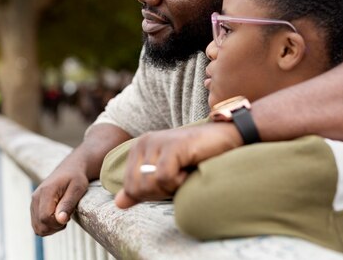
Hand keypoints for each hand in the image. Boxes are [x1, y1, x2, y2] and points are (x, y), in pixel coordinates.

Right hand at [31, 160, 88, 235]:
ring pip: (38, 228)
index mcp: (46, 192)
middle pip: (40, 226)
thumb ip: (68, 204)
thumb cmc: (76, 178)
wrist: (69, 169)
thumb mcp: (78, 188)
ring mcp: (33, 203)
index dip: (58, 223)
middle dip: (55, 228)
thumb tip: (60, 220)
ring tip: (62, 216)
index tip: (69, 216)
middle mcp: (35, 197)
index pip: (45, 218)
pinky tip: (57, 218)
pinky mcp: (34, 207)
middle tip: (67, 216)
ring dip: (52, 228)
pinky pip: (37, 226)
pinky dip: (48, 227)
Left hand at [115, 122, 240, 208]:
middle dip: (159, 193)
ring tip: (184, 172)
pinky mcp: (171, 146)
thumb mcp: (165, 175)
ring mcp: (156, 142)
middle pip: (137, 188)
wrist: (224, 139)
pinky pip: (164, 178)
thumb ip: (142, 187)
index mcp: (138, 148)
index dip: (150, 195)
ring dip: (170, 187)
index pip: (130, 187)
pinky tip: (189, 170)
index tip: (170, 183)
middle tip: (177, 179)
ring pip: (150, 184)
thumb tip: (118, 203)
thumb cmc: (196, 158)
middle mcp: (143, 142)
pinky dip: (179, 182)